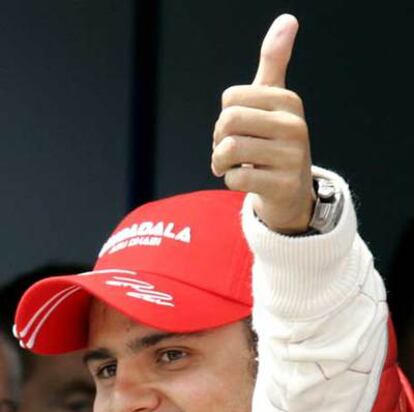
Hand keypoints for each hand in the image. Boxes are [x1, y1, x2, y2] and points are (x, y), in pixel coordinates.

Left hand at [211, 14, 313, 233]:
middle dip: (219, 140)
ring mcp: (292, 157)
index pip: (230, 98)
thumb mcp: (273, 102)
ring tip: (230, 166)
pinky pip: (236, 178)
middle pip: (228, 122)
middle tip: (229, 151)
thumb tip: (287, 19)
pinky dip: (230, 182)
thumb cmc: (273, 142)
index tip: (238, 130)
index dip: (224, 117)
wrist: (290, 192)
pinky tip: (244, 181)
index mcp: (288, 101)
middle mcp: (295, 126)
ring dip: (220, 162)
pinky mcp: (283, 185)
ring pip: (230, 150)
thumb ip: (274, 62)